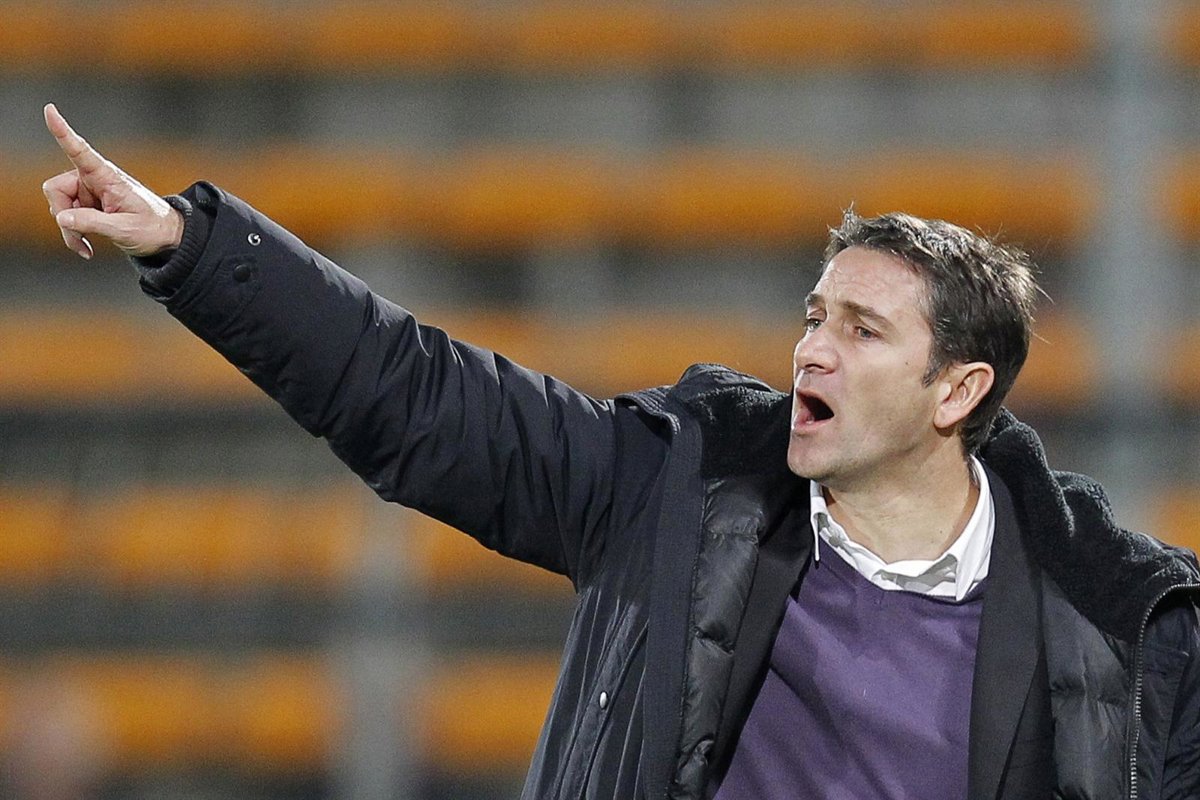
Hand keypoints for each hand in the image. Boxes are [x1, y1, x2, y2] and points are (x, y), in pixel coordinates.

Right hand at [42, 103, 183, 259]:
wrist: (165, 238)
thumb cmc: (152, 229)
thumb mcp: (125, 230)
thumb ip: (92, 223)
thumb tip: (62, 218)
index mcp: (108, 177)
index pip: (81, 151)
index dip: (63, 132)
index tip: (50, 110)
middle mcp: (94, 180)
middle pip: (56, 190)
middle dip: (63, 215)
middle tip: (79, 237)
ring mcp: (89, 193)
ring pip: (59, 207)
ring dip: (69, 228)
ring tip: (87, 244)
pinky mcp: (87, 206)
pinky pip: (66, 218)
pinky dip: (72, 233)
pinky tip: (85, 247)